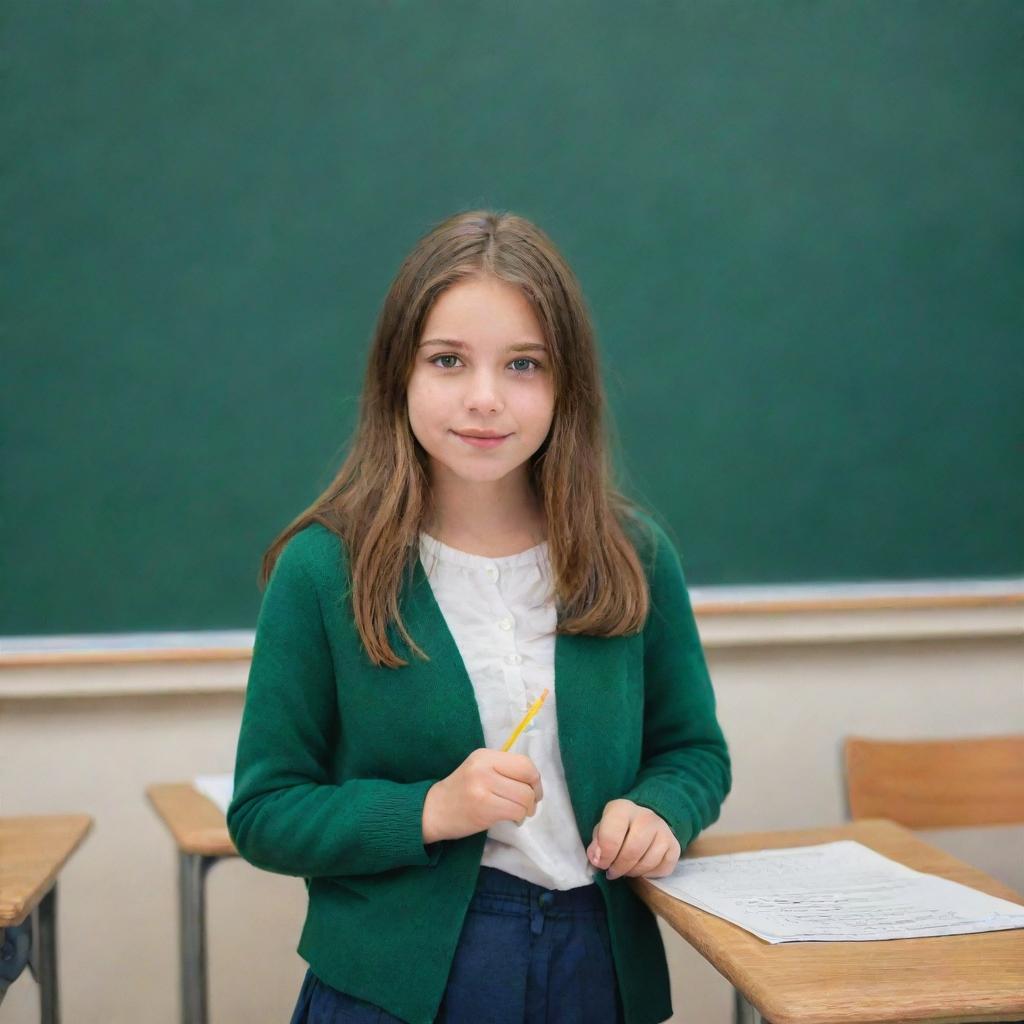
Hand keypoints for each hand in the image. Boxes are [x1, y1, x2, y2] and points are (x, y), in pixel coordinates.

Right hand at [423, 749, 542, 842]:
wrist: (432, 811)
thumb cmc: (461, 791)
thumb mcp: (479, 769)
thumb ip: (503, 769)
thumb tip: (533, 780)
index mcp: (485, 755)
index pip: (524, 763)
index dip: (535, 778)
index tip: (533, 789)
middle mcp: (484, 768)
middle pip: (527, 779)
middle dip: (535, 795)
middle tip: (529, 804)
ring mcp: (483, 788)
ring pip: (524, 798)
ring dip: (527, 809)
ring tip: (519, 813)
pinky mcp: (483, 808)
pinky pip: (515, 812)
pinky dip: (519, 817)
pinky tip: (512, 819)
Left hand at [586, 798, 680, 879]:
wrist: (644, 821)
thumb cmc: (617, 828)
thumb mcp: (601, 831)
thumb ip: (596, 845)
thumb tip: (597, 859)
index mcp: (622, 809)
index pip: (611, 836)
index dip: (604, 856)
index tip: (601, 863)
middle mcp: (646, 816)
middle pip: (632, 851)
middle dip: (619, 867)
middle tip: (612, 872)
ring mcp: (664, 830)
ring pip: (648, 862)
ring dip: (633, 872)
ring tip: (625, 870)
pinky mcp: (675, 846)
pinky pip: (663, 869)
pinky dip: (649, 874)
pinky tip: (641, 868)